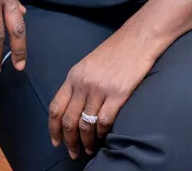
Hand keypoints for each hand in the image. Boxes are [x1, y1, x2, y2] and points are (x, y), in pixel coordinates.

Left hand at [48, 26, 156, 159]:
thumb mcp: (89, 64)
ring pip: (85, 125)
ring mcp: (100, 89)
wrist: (138, 39)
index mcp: (74, 75)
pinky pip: (104, 122)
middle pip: (69, 120)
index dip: (53, 128)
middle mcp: (83, 83)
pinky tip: (103, 137)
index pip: (56, 106)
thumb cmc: (115, 51)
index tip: (56, 142)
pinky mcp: (118, 94)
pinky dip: (102, 134)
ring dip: (86, 142)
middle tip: (73, 153)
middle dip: (69, 141)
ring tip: (89, 149)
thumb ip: (79, 83)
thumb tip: (73, 108)